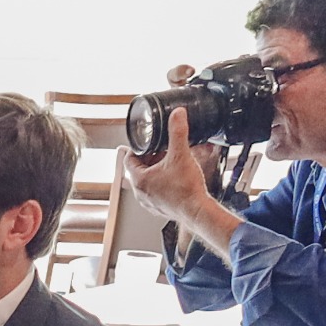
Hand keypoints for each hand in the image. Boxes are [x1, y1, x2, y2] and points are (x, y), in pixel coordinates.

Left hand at [128, 103, 223, 226]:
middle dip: (149, 158)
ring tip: (170, 163)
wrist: (197, 211)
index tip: (148, 143)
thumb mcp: (181, 154)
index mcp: (139, 179)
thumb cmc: (186, 189)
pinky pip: (156, 191)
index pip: (129, 158)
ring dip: (156, 170)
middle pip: (138, 169)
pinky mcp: (160, 208)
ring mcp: (149, 202)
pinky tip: (175, 178)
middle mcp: (140, 193)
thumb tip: (177, 114)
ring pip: (147, 181)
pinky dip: (162, 183)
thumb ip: (178, 132)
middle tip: (162, 150)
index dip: (138, 148)